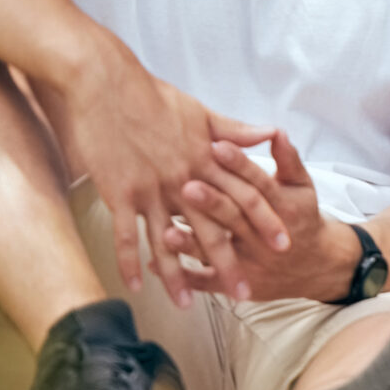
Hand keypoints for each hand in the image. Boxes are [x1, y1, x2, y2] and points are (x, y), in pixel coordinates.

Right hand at [42, 46, 281, 305]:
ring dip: (176, 275)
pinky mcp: (119, 192)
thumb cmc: (152, 96)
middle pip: (213, 228)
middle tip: (245, 292)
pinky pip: (125, 235)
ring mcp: (150, 188)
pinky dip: (130, 261)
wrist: (105, 84)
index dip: (266, 222)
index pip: (246, 196)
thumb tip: (269, 134)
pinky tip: (136, 286)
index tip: (284, 245)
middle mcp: (183, 178)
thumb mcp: (200, 112)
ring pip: (168, 240)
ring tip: (186, 306)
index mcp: (207, 158)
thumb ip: (234, 131)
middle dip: (229, 262)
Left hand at [165, 129, 353, 301]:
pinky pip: (207, 282)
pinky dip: (181, 276)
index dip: (239, 166)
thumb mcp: (301, 186)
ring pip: (219, 252)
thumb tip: (276, 131)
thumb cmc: (302, 217)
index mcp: (284, 208)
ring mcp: (252, 263)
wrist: (316, 266)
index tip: (217, 146)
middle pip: (237, 218)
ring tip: (167, 232)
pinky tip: (154, 265)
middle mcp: (267, 238)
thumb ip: (287, 159)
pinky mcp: (239, 285)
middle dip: (212, 203)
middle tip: (187, 185)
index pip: (259, 184)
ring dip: (191, 244)